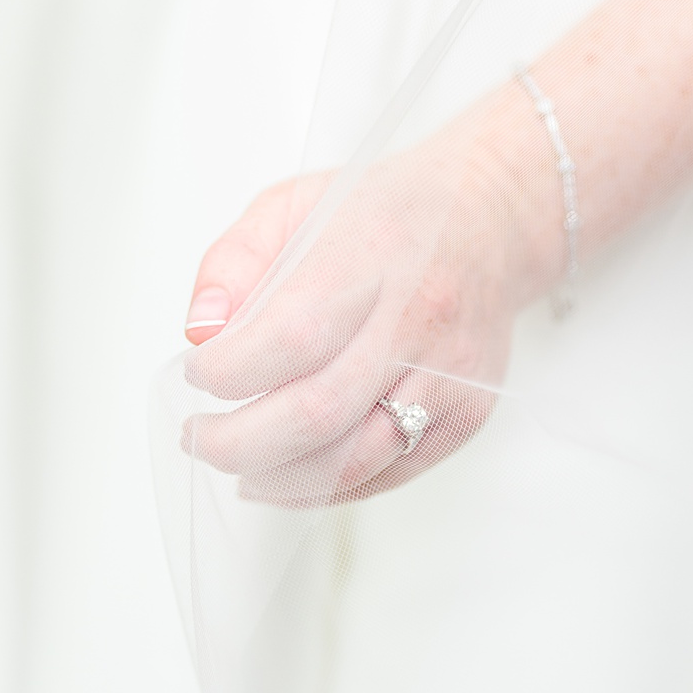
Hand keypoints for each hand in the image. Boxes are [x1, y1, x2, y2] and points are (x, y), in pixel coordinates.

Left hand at [179, 106, 560, 506]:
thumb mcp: (292, 203)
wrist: (493, 221)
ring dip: (280, 477)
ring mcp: (450, 374)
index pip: (292, 336)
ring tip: (239, 461)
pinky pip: (392, 474)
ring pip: (356, 459)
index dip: (228, 370)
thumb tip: (200, 333)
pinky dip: (328, 489)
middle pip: (318, 412)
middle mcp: (418, 319)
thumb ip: (233, 261)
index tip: (199, 371)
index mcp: (371, 256)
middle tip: (200, 436)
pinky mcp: (469, 411)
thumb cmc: (388, 213)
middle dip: (237, 442)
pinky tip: (289, 473)